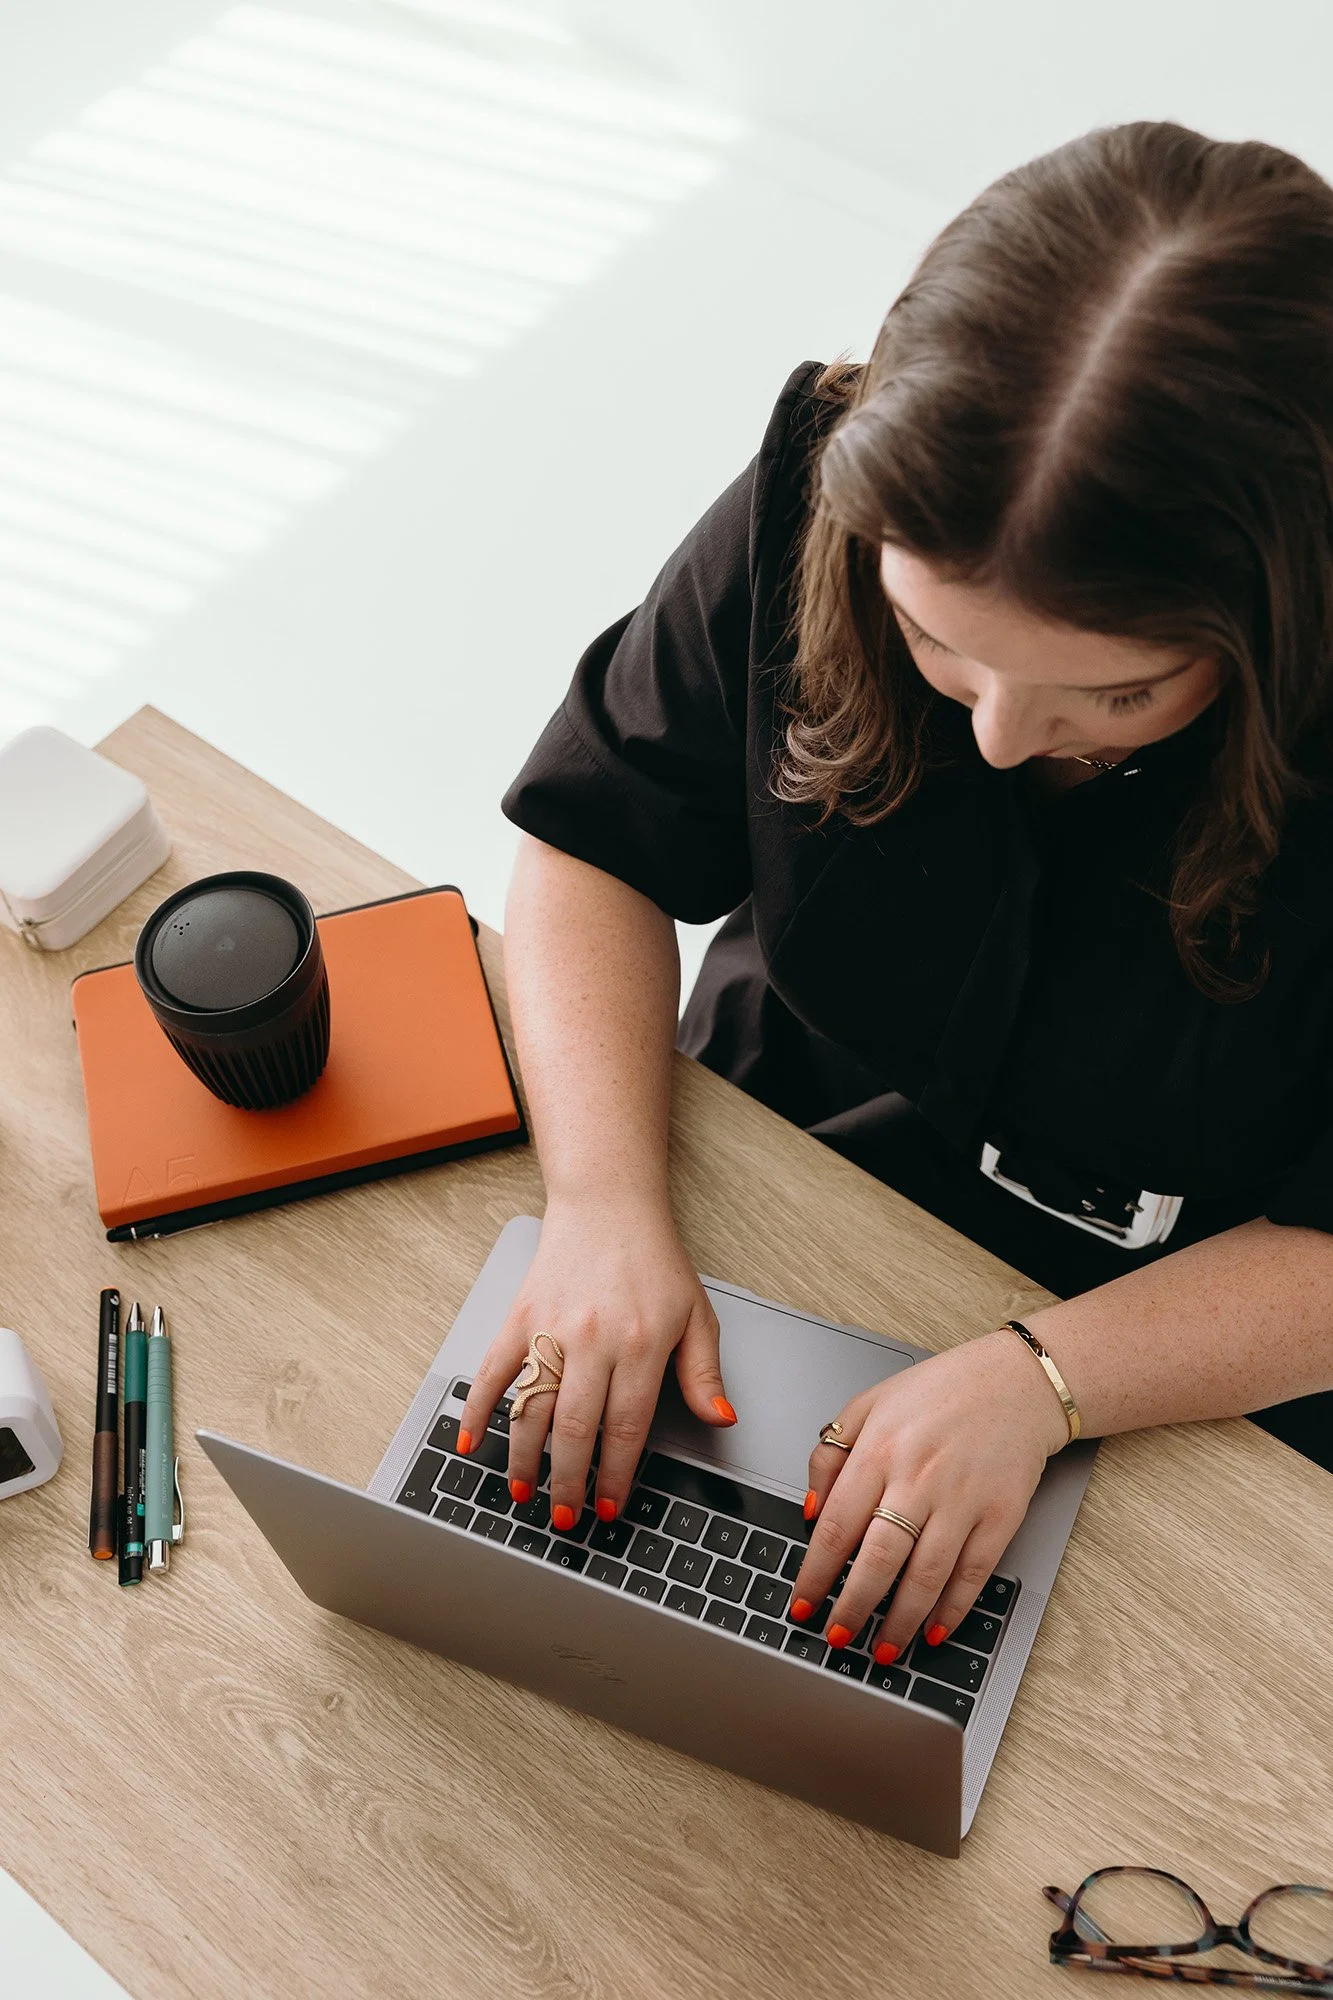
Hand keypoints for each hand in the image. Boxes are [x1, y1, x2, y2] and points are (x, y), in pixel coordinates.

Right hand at [457, 1195, 735, 1528]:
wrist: (608, 1204)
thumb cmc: (654, 1260)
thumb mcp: (696, 1314)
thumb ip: (704, 1373)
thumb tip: (720, 1419)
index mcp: (640, 1344)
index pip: (626, 1428)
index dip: (616, 1475)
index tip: (609, 1507)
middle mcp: (592, 1339)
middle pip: (575, 1429)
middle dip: (569, 1482)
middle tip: (565, 1517)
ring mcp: (550, 1328)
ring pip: (531, 1408)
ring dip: (524, 1459)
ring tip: (524, 1492)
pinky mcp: (520, 1315)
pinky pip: (493, 1370)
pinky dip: (477, 1408)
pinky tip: (471, 1442)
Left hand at [788, 1329, 1068, 1663]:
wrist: (1016, 1381)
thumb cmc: (939, 1392)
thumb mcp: (869, 1403)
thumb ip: (830, 1454)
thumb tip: (809, 1511)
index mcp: (880, 1449)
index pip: (837, 1526)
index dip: (816, 1574)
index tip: (802, 1603)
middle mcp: (919, 1478)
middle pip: (878, 1560)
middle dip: (853, 1608)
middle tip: (837, 1637)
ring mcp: (963, 1500)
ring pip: (925, 1577)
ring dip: (900, 1622)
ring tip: (882, 1650)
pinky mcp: (1001, 1516)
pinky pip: (972, 1575)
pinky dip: (952, 1609)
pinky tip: (934, 1630)